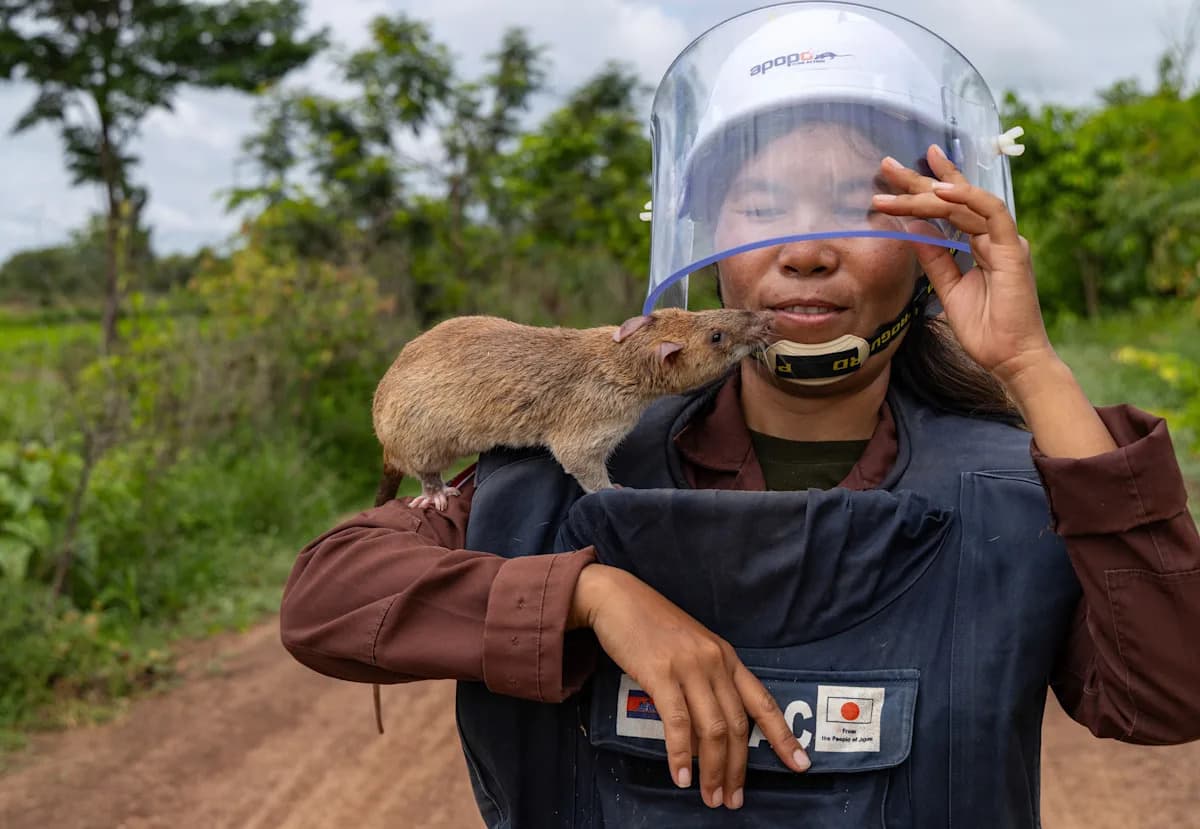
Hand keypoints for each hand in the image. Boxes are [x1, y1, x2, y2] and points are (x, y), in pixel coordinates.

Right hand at [570, 564, 810, 809]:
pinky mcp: (661, 674)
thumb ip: (708, 680)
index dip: (783, 736)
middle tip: (732, 799)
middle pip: (737, 726)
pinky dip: (681, 755)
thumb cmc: (652, 624)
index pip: (763, 702)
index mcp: (727, 657)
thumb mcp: (693, 648)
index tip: (800, 765)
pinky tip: (681, 775)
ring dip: (714, 770)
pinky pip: (678, 723)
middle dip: (738, 769)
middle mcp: (715, 662)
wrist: (618, 598)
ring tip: (710, 796)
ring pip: (712, 730)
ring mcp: (689, 667)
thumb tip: (712, 729)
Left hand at [871, 145, 1056, 389]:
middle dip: (919, 180)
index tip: (895, 174)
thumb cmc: (984, 328)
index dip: (926, 187)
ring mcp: (1005, 240)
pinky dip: (966, 199)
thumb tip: (911, 228)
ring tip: (897, 182)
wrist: (1009, 358)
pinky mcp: (1012, 250)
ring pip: (964, 204)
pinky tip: (941, 191)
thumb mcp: (948, 287)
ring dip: (929, 191)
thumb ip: (934, 256)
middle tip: (886, 165)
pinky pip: (991, 214)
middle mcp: (994, 236)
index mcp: (981, 244)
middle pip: (953, 200)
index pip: (949, 209)